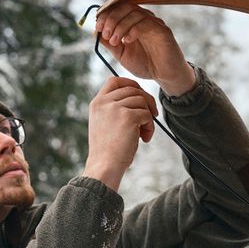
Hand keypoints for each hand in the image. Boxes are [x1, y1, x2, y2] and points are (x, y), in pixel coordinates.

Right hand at [82, 76, 157, 191]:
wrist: (104, 167)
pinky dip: (150, 128)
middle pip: (133, 89)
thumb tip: (140, 100)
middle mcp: (104, 102)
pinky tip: (144, 140)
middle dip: (146, 101)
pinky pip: (147, 115)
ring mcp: (116, 108)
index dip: (131, 84)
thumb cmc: (107, 152)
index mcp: (97, 103)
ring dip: (148, 118)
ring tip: (143, 134)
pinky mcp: (128, 117)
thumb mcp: (105, 125)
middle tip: (151, 117)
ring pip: (142, 102)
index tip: (141, 96)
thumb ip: (115, 110)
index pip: (114, 81)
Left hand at [95, 3, 196, 96]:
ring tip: (115, 41)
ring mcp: (153, 23)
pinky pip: (146, 23)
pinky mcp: (162, 30)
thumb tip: (95, 33)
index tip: (97, 27)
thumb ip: (110, 44)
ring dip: (121, 25)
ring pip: (134, 13)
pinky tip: (127, 41)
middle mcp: (143, 19)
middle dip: (111, 19)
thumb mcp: (122, 55)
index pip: (117, 9)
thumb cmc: (145, 65)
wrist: (164, 77)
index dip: (105, 15)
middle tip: (105, 34)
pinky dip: (133, 30)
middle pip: (124, 7)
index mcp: (132, 22)